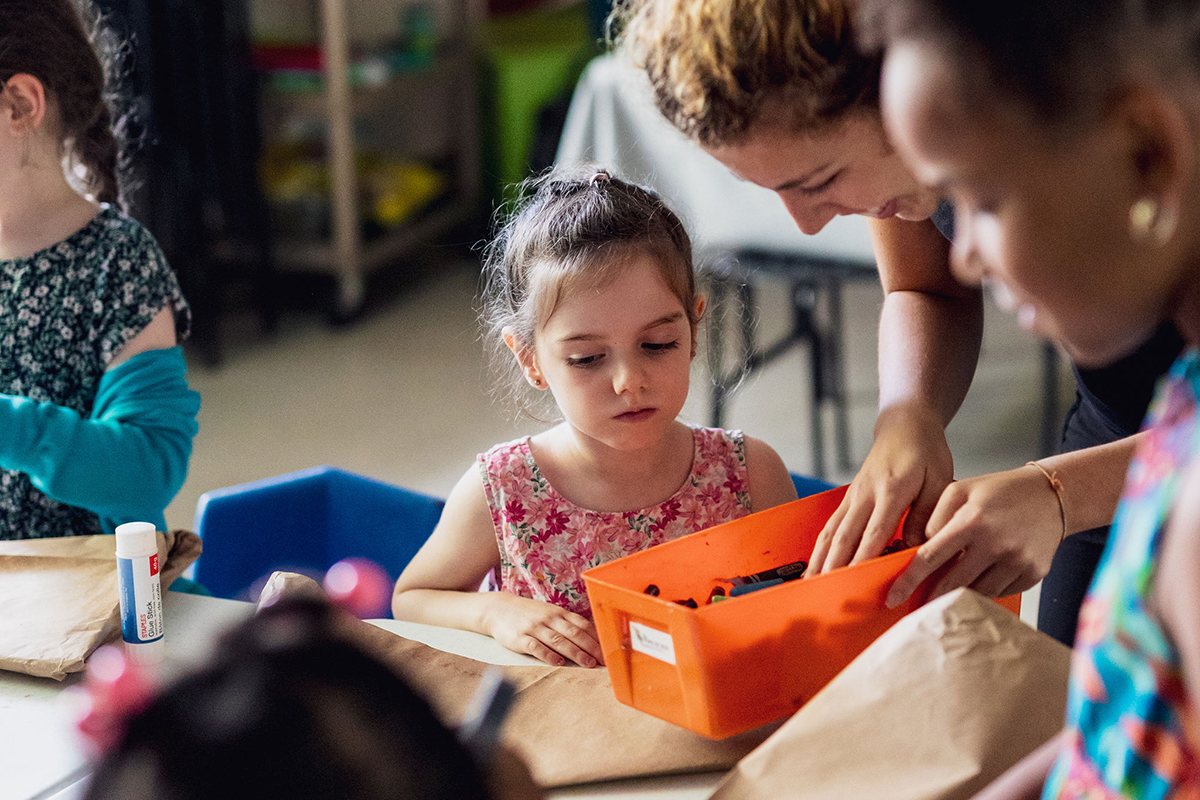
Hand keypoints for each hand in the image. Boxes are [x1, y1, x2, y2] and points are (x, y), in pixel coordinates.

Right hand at [484, 593, 604, 667]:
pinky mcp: (520, 638)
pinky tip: (558, 663)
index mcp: (558, 613)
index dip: (597, 638)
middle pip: (574, 633)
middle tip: (604, 661)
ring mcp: (535, 627)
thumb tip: (591, 639)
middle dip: (591, 647)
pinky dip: (548, 655)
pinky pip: (537, 646)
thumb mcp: (549, 614)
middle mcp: (549, 618)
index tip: (609, 650)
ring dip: (576, 653)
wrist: (498, 609)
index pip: (582, 624)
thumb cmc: (528, 614)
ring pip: (559, 640)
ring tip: (588, 664)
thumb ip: (567, 625)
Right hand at [808, 404, 953, 574]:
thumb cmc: (926, 452)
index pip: (876, 530)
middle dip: (834, 565)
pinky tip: (815, 563)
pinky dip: (821, 547)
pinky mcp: (849, 497)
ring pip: (832, 531)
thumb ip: (928, 514)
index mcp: (892, 490)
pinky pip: (831, 525)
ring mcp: (854, 495)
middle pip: (846, 535)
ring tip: (811, 583)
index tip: (856, 580)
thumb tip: (916, 547)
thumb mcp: (940, 480)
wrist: (904, 425)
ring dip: (820, 558)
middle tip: (826, 590)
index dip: (865, 557)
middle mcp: (867, 494)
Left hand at [886, 464, 1063, 607]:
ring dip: (962, 592)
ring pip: (977, 592)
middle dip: (932, 597)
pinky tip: (986, 573)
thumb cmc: (1000, 491)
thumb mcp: (961, 490)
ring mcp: (1018, 561)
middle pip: (953, 582)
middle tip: (918, 605)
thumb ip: (934, 516)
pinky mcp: (1034, 574)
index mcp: (973, 520)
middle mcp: (996, 543)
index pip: (931, 557)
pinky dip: (988, 587)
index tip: (893, 596)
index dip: (909, 580)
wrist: (1052, 496)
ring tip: (954, 585)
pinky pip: (1000, 592)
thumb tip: (918, 547)